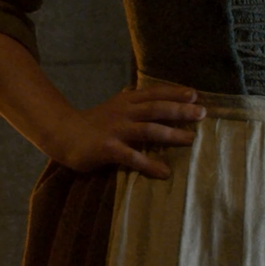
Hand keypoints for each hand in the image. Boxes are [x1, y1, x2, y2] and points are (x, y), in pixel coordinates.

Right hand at [47, 84, 203, 178]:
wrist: (63, 134)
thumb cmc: (94, 123)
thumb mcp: (116, 107)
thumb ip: (136, 103)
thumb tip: (163, 99)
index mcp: (126, 100)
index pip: (154, 93)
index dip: (175, 93)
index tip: (195, 95)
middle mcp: (123, 112)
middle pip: (155, 108)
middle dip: (179, 111)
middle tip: (201, 114)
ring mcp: (115, 130)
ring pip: (148, 129)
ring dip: (171, 134)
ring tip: (191, 140)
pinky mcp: (107, 149)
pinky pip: (132, 157)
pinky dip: (149, 164)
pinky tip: (164, 172)